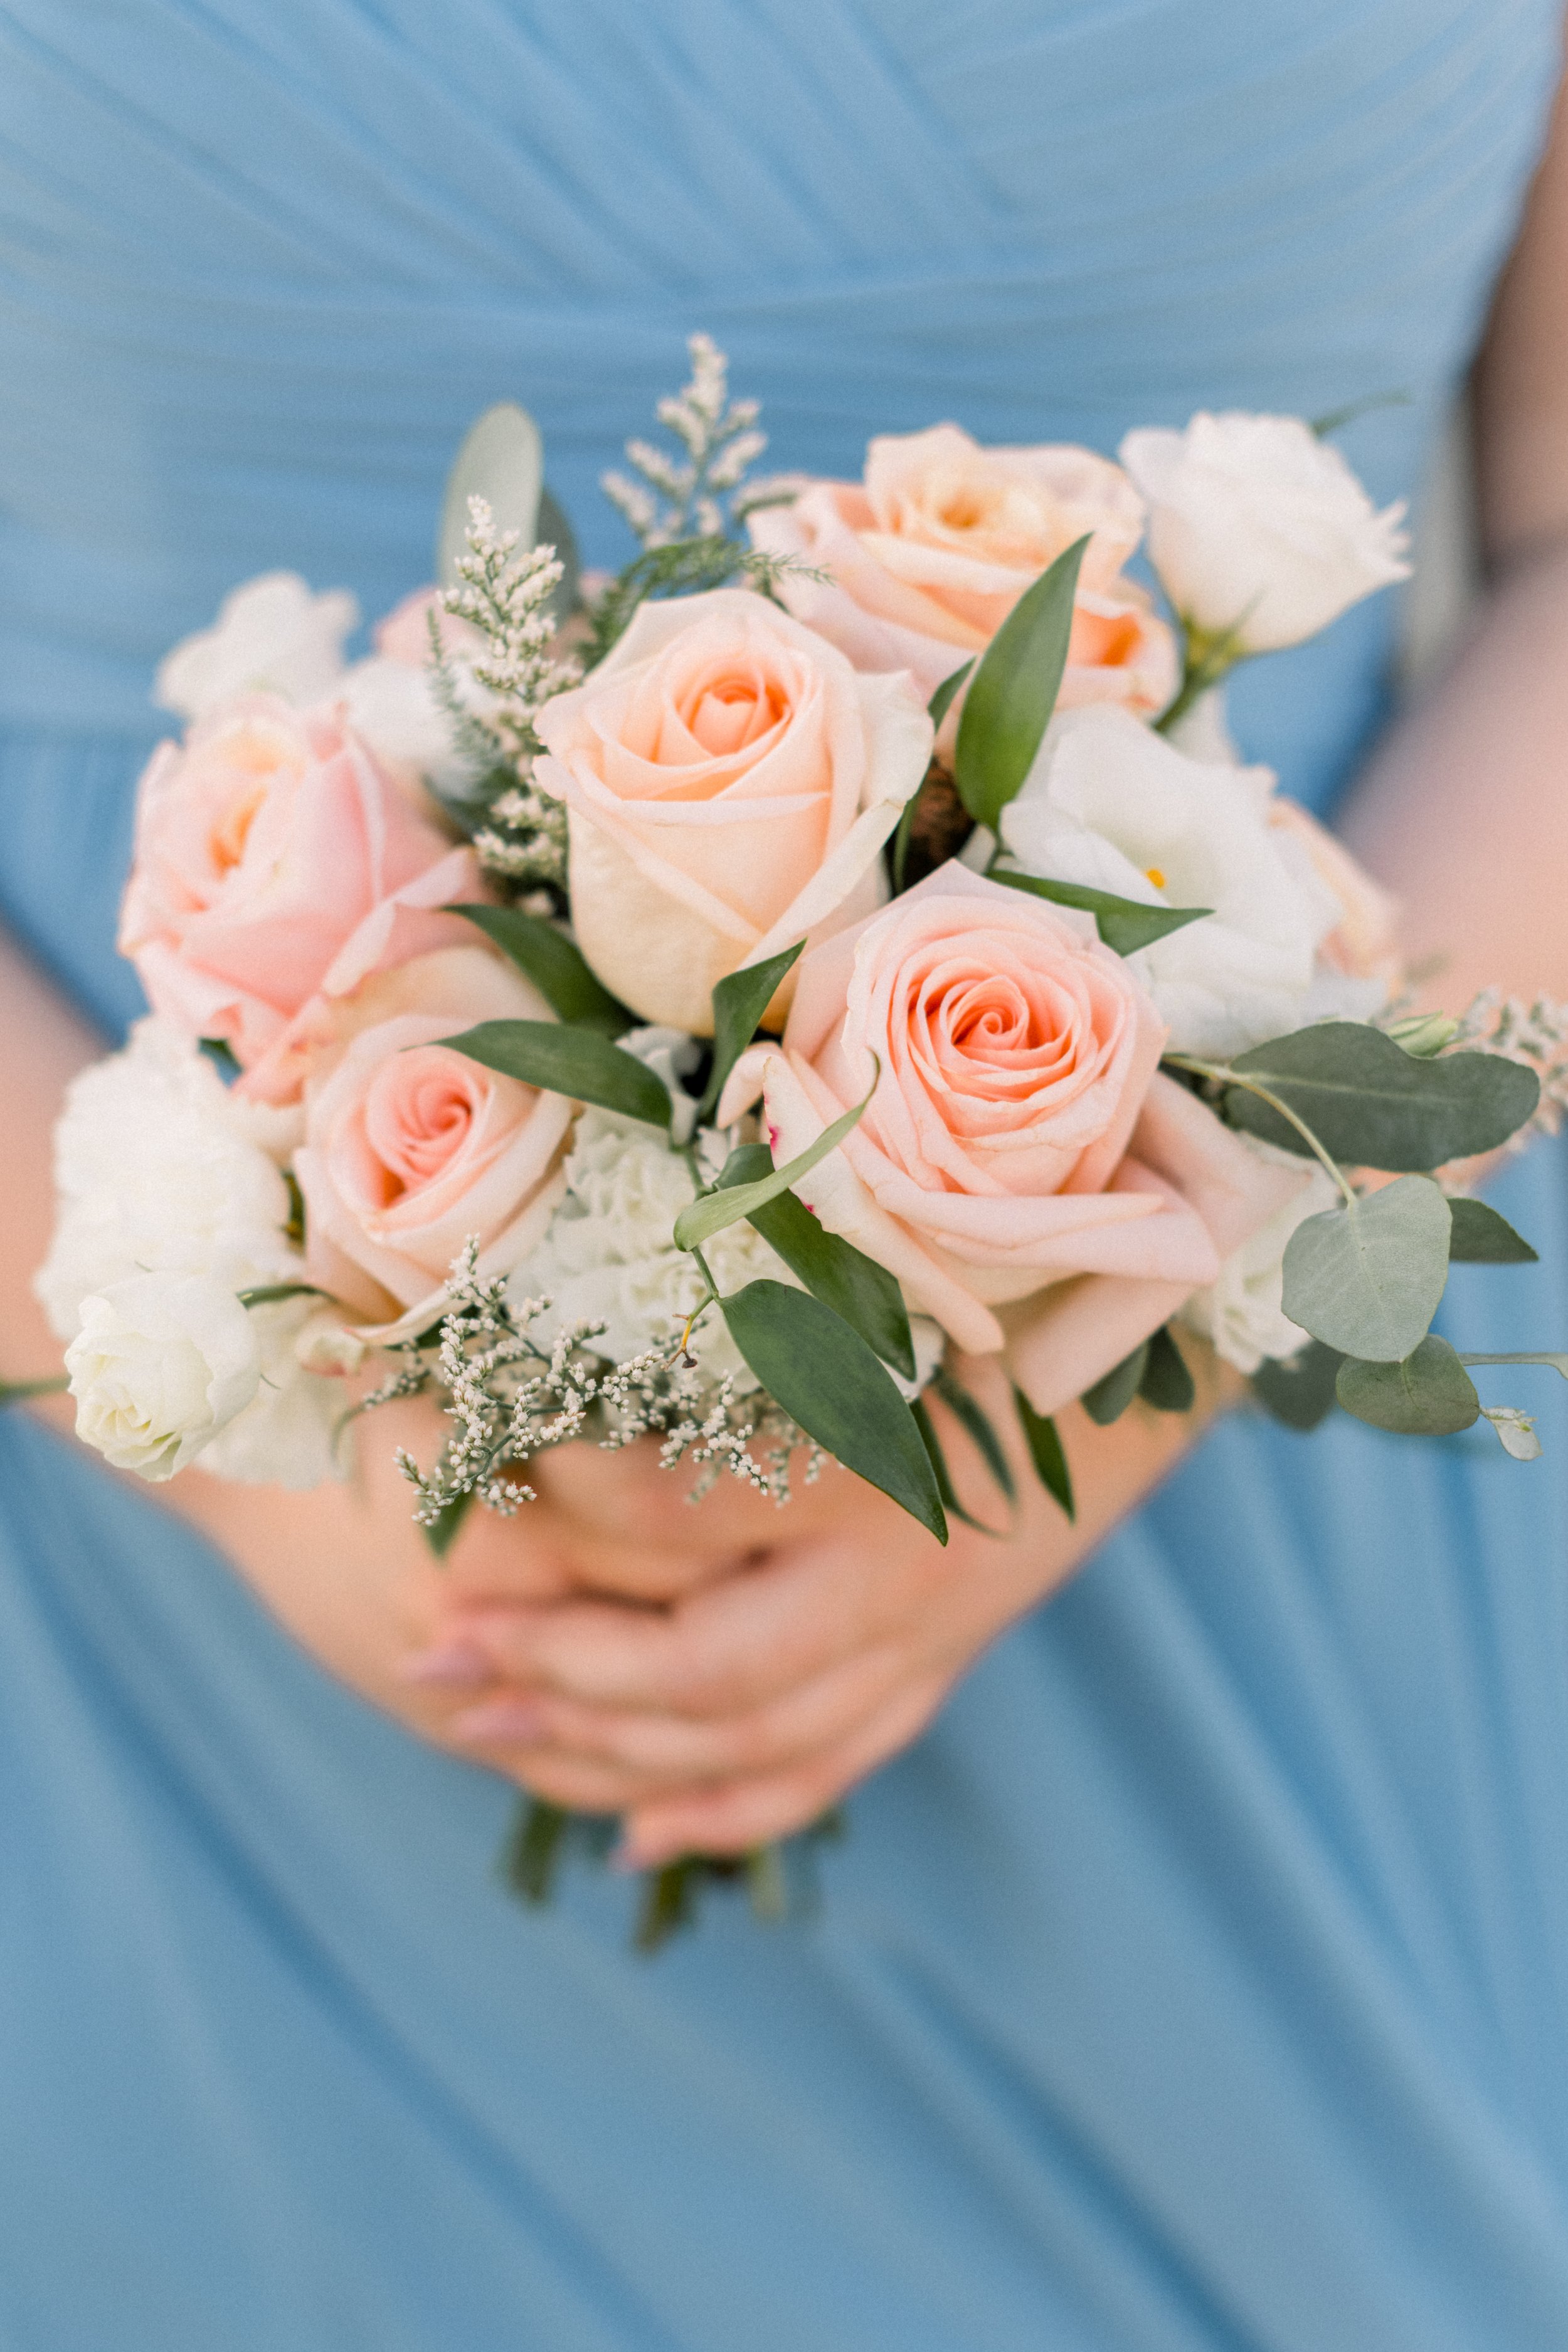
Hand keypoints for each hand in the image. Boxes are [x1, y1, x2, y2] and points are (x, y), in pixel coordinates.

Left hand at [404, 1349, 1237, 1865]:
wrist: (1150, 1328)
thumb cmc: (985, 1272)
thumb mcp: (865, 1267)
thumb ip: (730, 1307)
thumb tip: (562, 1337)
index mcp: (875, 1451)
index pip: (679, 1511)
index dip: (560, 1497)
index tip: (471, 1462)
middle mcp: (906, 1566)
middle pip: (708, 1670)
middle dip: (559, 1673)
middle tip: (440, 1658)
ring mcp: (932, 1631)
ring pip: (757, 1739)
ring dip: (612, 1750)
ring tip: (487, 1733)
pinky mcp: (943, 1660)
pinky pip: (829, 1765)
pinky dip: (731, 1810)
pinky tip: (639, 1833)